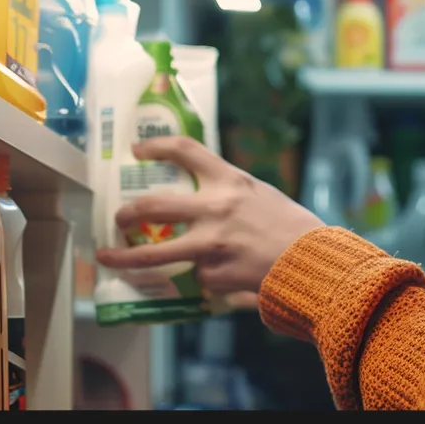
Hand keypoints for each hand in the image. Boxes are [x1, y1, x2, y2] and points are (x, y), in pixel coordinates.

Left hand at [94, 136, 325, 297]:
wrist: (316, 264)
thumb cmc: (292, 228)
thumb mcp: (260, 195)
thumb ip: (228, 194)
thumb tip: (198, 199)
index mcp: (230, 181)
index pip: (186, 150)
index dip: (157, 146)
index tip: (137, 150)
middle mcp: (216, 208)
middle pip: (153, 205)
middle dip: (128, 212)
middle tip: (118, 217)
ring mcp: (212, 244)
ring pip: (157, 253)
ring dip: (126, 258)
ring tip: (108, 259)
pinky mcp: (215, 274)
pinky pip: (196, 276)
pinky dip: (202, 277)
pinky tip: (221, 276)